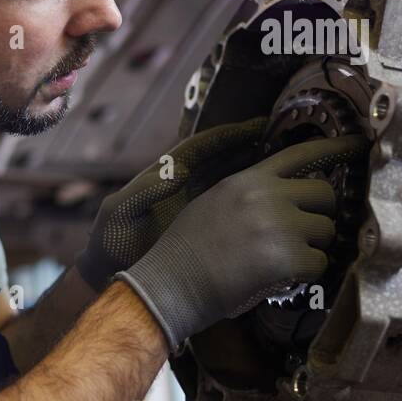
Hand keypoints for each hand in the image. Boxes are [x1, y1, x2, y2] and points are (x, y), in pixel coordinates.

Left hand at [75, 118, 267, 292]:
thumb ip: (142, 191)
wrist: (113, 274)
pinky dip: (251, 205)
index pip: (202, 147)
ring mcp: (194, 207)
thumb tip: (177, 171)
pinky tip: (275, 207)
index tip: (258, 126)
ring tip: (291, 169)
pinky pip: (230, 211)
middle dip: (253, 149)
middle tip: (286, 143)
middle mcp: (183, 187)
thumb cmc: (110, 242)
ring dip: (258, 174)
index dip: (229, 135)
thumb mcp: (118, 214)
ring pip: (231, 183)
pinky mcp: (201, 228)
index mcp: (164, 176)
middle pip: (223, 160)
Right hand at [115, 134, 367, 350]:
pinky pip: (320, 263)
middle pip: (325, 194)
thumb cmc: (186, 249)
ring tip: (280, 260)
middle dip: (319, 216)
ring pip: (327, 231)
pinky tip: (279, 278)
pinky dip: (305, 275)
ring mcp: (279, 226)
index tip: (358, 143)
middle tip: (298, 235)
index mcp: (248, 180)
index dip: (335, 148)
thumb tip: (286, 193)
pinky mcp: (288, 258)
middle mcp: (267, 196)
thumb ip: (250, 192)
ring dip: (312, 248)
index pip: (301, 154)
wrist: (171, 283)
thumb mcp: (214, 202)